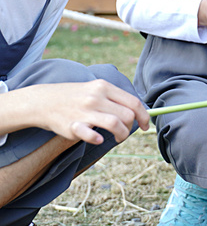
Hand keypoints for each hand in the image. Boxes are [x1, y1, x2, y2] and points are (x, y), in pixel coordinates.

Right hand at [11, 80, 150, 144]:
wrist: (42, 101)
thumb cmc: (74, 97)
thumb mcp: (95, 89)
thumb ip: (114, 98)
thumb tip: (138, 111)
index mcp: (104, 87)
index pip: (134, 102)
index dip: (144, 116)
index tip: (145, 126)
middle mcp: (96, 97)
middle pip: (127, 115)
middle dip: (131, 128)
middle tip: (124, 133)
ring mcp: (84, 111)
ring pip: (115, 124)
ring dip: (122, 135)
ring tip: (117, 138)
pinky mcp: (73, 125)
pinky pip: (91, 134)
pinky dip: (98, 138)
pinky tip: (99, 138)